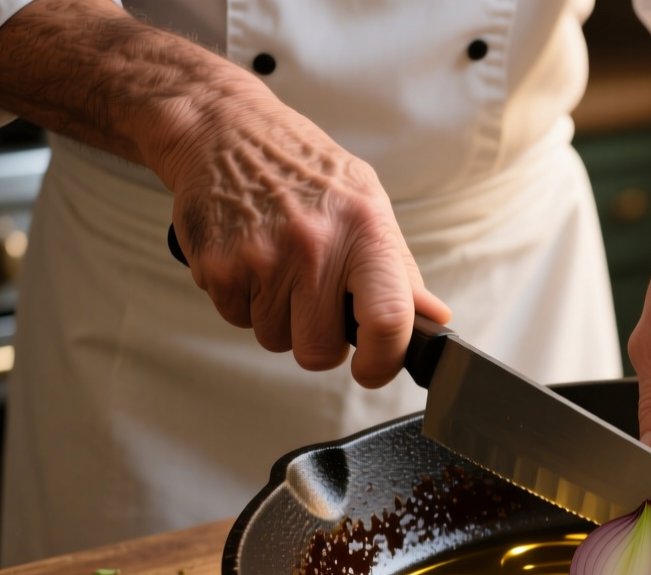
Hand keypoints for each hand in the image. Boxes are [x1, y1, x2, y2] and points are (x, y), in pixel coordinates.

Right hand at [158, 96, 449, 386]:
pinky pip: (238, 320)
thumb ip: (399, 270)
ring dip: (278, 317)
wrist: (225, 130)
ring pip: (275, 339)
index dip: (383, 361)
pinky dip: (244, 301)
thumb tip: (433, 319)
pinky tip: (250, 259)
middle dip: (319, 339)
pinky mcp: (217, 267)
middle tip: (314, 300)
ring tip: (278, 266)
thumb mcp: (367, 205)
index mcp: (364, 230)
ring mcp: (261, 258)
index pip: (388, 319)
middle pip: (319, 350)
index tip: (373, 369)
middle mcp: (314, 245)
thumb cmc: (303, 170)